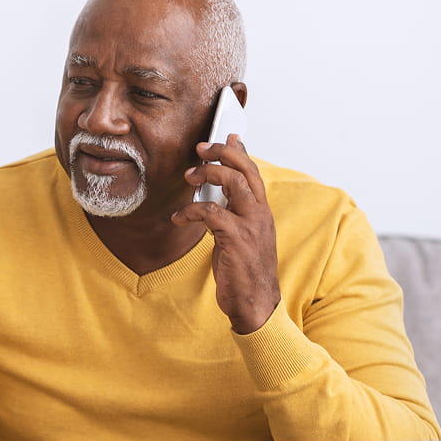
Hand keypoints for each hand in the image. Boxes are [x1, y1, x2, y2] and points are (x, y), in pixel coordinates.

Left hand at [171, 135, 280, 333]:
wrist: (256, 304)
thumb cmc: (245, 271)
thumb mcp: (241, 237)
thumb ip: (234, 213)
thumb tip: (216, 195)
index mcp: (262, 212)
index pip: (254, 172)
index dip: (240, 151)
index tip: (226, 136)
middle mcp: (260, 214)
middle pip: (246, 170)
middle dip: (223, 153)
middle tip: (201, 148)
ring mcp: (251, 226)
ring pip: (235, 183)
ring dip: (209, 174)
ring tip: (190, 177)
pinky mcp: (236, 239)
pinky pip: (212, 213)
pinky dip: (191, 211)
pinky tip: (179, 217)